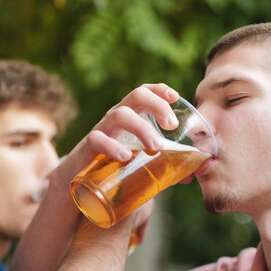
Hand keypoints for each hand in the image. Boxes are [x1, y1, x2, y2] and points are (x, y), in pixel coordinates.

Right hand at [55, 84, 179, 183]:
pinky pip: (98, 140)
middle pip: (135, 96)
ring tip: (155, 146)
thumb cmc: (115, 165)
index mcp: (131, 116)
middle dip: (156, 105)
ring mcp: (102, 130)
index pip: (144, 92)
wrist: (80, 180)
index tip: (175, 97)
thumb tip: (190, 177)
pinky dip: (113, 147)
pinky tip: (126, 157)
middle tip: (171, 125)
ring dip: (141, 128)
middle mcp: (116, 117)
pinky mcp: (88, 148)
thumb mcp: (141, 161)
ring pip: (120, 115)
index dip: (159, 90)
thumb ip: (164, 166)